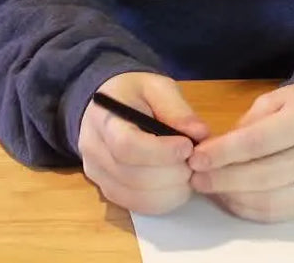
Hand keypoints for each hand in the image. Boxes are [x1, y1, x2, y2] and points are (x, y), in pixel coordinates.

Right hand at [78, 73, 209, 215]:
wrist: (106, 108)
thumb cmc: (134, 94)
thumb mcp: (156, 86)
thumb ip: (177, 108)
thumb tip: (200, 134)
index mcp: (103, 118)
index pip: (126, 146)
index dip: (161, 152)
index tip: (188, 147)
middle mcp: (93, 150)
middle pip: (133, 176)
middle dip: (172, 173)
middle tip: (195, 162)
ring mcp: (97, 174)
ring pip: (135, 196)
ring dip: (170, 191)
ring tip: (189, 173)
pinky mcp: (107, 190)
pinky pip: (135, 205)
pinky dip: (162, 201)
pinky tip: (177, 186)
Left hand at [188, 83, 293, 222]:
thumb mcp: (276, 100)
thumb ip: (247, 125)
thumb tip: (213, 152)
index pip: (259, 141)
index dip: (224, 153)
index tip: (196, 158)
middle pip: (264, 174)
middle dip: (223, 178)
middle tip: (195, 177)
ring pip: (270, 199)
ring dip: (232, 196)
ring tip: (209, 187)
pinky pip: (278, 213)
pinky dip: (249, 208)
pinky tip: (231, 197)